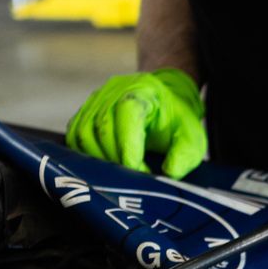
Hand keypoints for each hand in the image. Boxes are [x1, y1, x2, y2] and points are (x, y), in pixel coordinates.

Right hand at [65, 68, 207, 177]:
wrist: (164, 100)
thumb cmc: (176, 120)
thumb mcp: (192, 137)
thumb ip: (185, 154)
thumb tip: (169, 172)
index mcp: (143, 90)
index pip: (126, 113)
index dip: (128, 145)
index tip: (138, 170)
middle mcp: (114, 90)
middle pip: (101, 127)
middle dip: (116, 159)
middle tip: (132, 178)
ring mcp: (95, 100)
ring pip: (84, 133)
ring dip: (99, 160)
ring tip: (119, 173)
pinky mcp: (84, 113)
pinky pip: (75, 136)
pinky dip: (85, 155)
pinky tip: (104, 166)